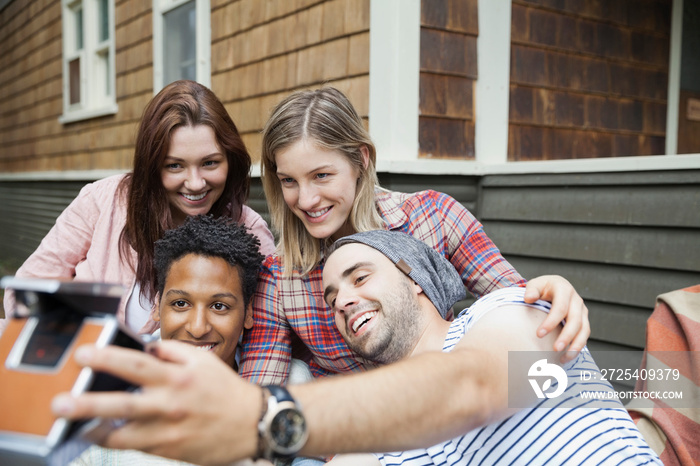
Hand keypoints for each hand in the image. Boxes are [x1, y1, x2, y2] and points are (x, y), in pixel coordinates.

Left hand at [51, 341, 260, 465]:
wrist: (253, 424)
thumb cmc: (226, 390)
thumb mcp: (204, 361)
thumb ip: (173, 352)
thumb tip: (145, 348)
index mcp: (179, 377)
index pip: (137, 365)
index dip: (108, 358)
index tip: (84, 354)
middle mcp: (171, 404)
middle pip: (124, 404)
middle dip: (89, 403)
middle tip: (61, 404)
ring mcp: (168, 431)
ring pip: (124, 434)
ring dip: (95, 429)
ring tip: (72, 425)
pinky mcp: (169, 450)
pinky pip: (135, 446)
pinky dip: (115, 440)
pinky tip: (100, 434)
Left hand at [523, 275, 588, 361]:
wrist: (554, 287)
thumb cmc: (542, 288)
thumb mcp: (536, 284)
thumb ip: (531, 290)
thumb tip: (528, 298)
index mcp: (564, 289)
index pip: (560, 308)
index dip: (551, 322)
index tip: (539, 334)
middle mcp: (576, 300)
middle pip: (575, 320)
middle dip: (566, 336)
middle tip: (555, 349)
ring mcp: (582, 311)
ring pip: (584, 330)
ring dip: (575, 346)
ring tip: (564, 359)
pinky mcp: (584, 321)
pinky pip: (584, 335)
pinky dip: (577, 347)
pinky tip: (567, 357)